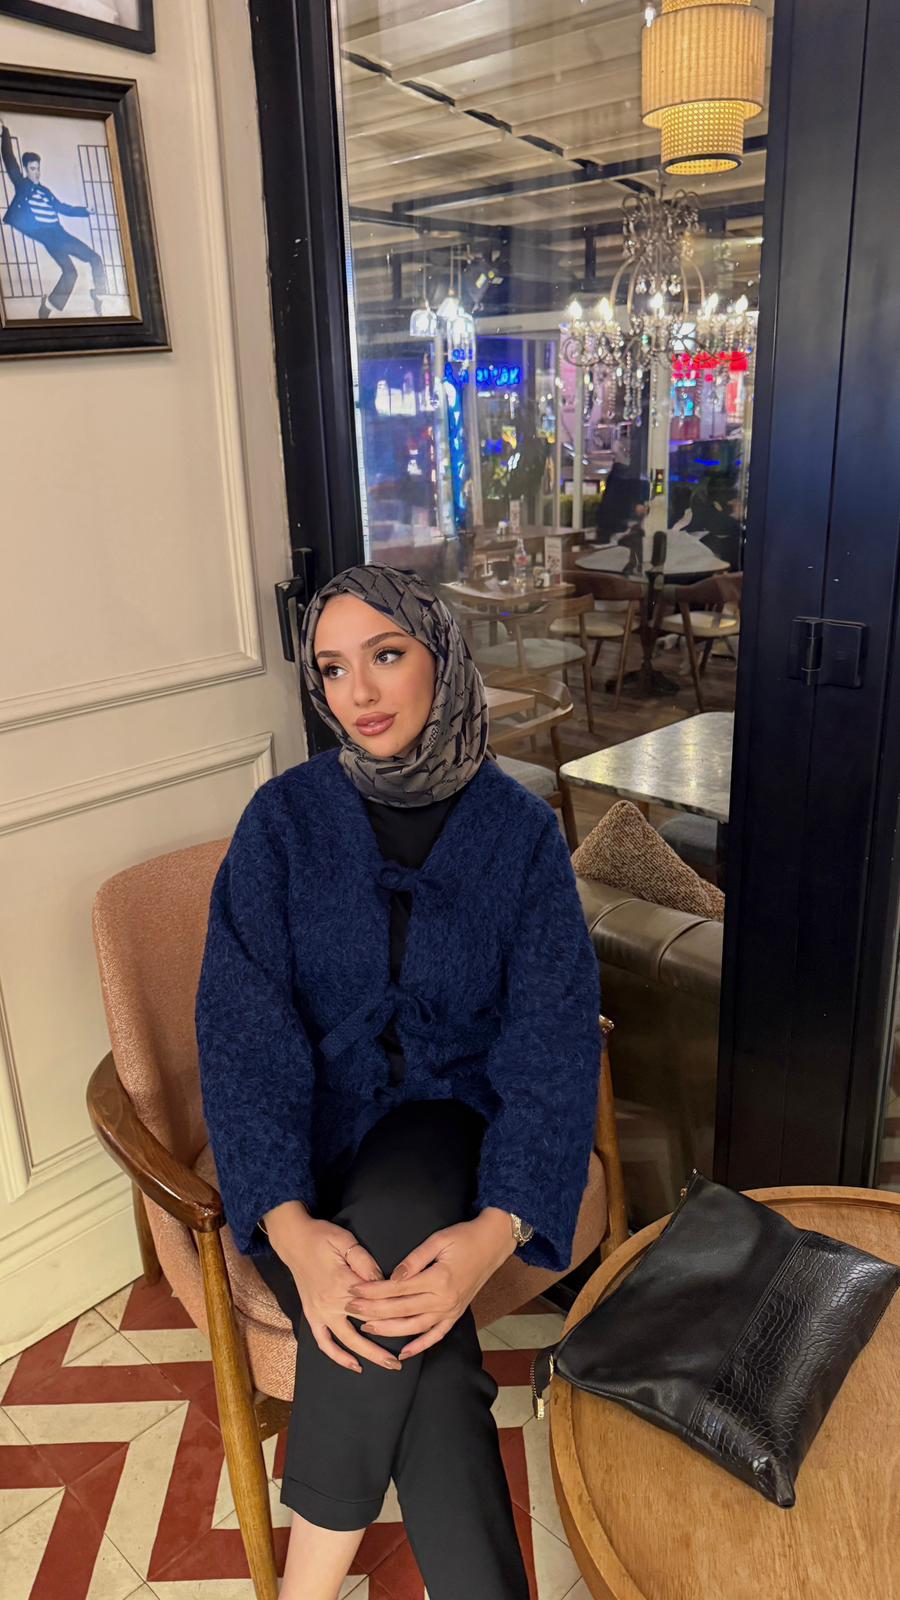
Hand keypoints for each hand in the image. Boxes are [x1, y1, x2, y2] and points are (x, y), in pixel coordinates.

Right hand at [270, 1211, 403, 1376]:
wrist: (293, 1240)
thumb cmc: (322, 1237)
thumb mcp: (346, 1241)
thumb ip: (366, 1262)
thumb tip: (384, 1282)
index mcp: (343, 1284)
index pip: (376, 1303)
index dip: (395, 1311)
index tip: (411, 1317)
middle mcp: (331, 1303)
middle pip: (366, 1328)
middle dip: (385, 1346)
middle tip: (402, 1360)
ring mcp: (320, 1312)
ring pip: (347, 1341)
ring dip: (368, 1355)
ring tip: (387, 1365)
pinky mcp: (312, 1315)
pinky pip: (323, 1341)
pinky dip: (337, 1356)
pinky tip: (353, 1365)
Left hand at [346, 1209, 516, 1358]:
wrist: (492, 1243)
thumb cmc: (464, 1237)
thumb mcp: (438, 1240)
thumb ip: (413, 1260)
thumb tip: (392, 1277)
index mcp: (438, 1279)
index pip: (397, 1289)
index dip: (373, 1290)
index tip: (353, 1289)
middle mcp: (444, 1300)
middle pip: (401, 1310)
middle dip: (373, 1310)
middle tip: (350, 1309)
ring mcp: (450, 1310)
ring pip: (414, 1328)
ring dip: (389, 1330)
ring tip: (366, 1328)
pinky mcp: (455, 1314)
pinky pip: (436, 1336)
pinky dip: (419, 1347)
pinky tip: (403, 1354)